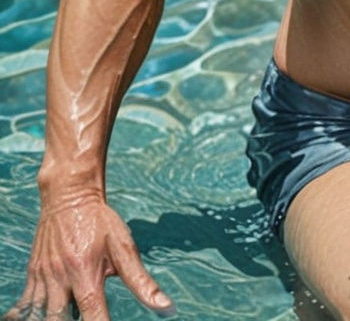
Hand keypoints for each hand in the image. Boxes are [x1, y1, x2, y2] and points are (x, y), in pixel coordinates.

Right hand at [5, 195, 173, 320]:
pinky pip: (25, 304)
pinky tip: (45, 314)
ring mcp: (43, 276)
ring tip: (69, 311)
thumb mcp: (125, 249)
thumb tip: (167, 309)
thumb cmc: (101, 223)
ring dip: (55, 318)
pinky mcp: (32, 273)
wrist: (69, 197)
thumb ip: (142, 282)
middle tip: (90, 317)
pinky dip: (32, 313)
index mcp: (86, 271)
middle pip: (58, 319)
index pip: (92, 311)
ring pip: (39, 314)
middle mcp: (60, 276)